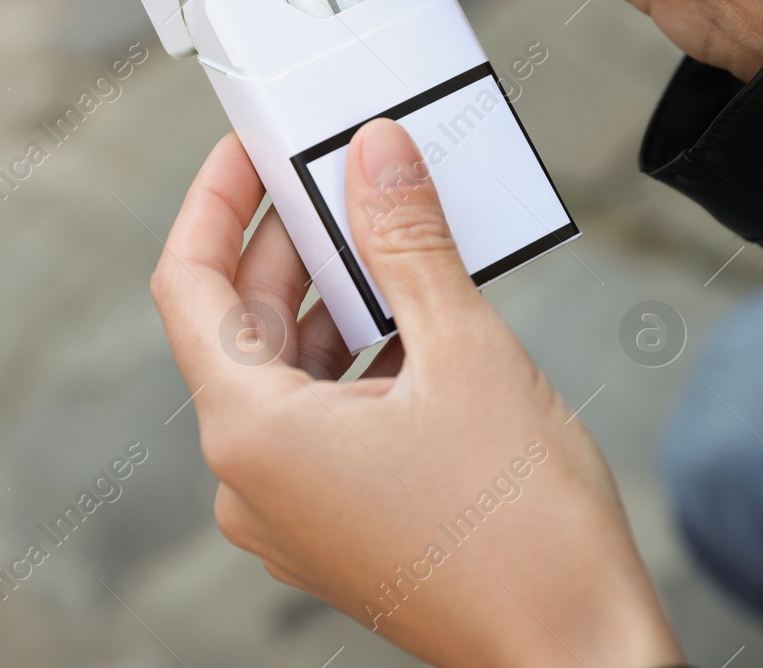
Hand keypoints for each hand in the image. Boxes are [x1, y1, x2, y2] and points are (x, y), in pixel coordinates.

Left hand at [150, 120, 682, 667]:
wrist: (574, 651)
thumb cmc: (524, 526)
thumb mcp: (466, 351)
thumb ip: (407, 241)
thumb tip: (376, 155)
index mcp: (253, 433)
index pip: (188, 284)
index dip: (214, 200)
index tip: (250, 146)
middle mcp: (250, 478)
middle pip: (242, 324)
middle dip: (291, 240)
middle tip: (341, 170)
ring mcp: (290, 510)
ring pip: (288, 370)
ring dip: (334, 298)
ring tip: (392, 236)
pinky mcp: (334, 525)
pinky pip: (321, 417)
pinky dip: (358, 358)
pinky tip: (417, 319)